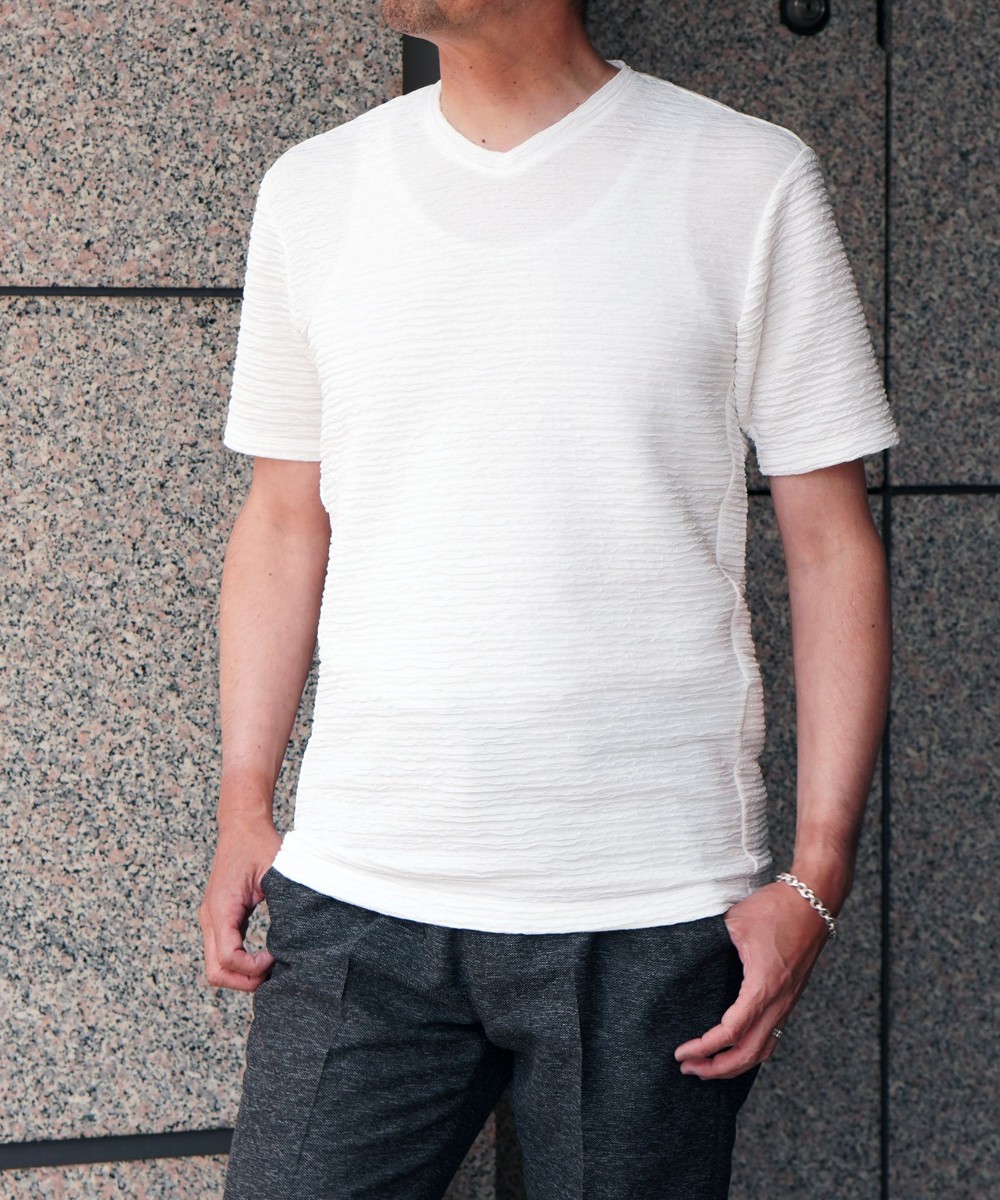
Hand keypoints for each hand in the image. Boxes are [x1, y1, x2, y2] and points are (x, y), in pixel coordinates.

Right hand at [199, 818, 282, 992]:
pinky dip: (240, 963)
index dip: (253, 967)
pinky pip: (223, 953)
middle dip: (244, 981)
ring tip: (271, 966)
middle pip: (216, 972)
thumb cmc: (259, 844)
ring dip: (241, 975)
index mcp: (221, 909)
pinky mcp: (218, 919)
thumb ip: (283, 902)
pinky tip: (265, 956)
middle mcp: (210, 918)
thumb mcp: (276, 871)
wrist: (242, 827)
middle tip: (273, 972)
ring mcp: (211, 920)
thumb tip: (297, 936)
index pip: (229, 958)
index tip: (277, 956)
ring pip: (216, 967)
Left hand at [673, 882, 829, 1078]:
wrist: (814, 901)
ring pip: (764, 1050)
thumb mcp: (735, 921)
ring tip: (708, 1068)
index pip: (732, 1032)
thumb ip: (711, 942)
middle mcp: (779, 1001)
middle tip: (688, 1069)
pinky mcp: (790, 997)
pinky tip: (735, 1050)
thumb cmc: (776, 908)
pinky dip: (752, 1052)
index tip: (681, 1052)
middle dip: (717, 1068)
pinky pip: (772, 1036)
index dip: (705, 1047)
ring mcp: (787, 1002)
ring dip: (735, 1065)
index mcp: (763, 985)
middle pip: (749, 1053)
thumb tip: (687, 956)